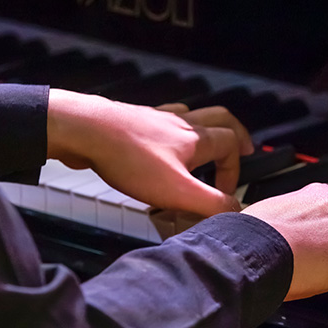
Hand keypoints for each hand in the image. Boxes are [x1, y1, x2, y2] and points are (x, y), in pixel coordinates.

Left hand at [47, 90, 253, 214]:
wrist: (85, 131)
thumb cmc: (129, 158)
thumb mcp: (177, 191)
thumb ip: (211, 203)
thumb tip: (236, 211)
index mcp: (196, 138)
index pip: (231, 144)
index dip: (235, 168)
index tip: (225, 192)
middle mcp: (180, 123)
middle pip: (218, 118)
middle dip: (234, 133)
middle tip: (242, 146)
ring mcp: (155, 119)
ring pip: (190, 116)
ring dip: (204, 128)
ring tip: (204, 143)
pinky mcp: (133, 121)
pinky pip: (160, 120)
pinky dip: (170, 129)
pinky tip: (159, 142)